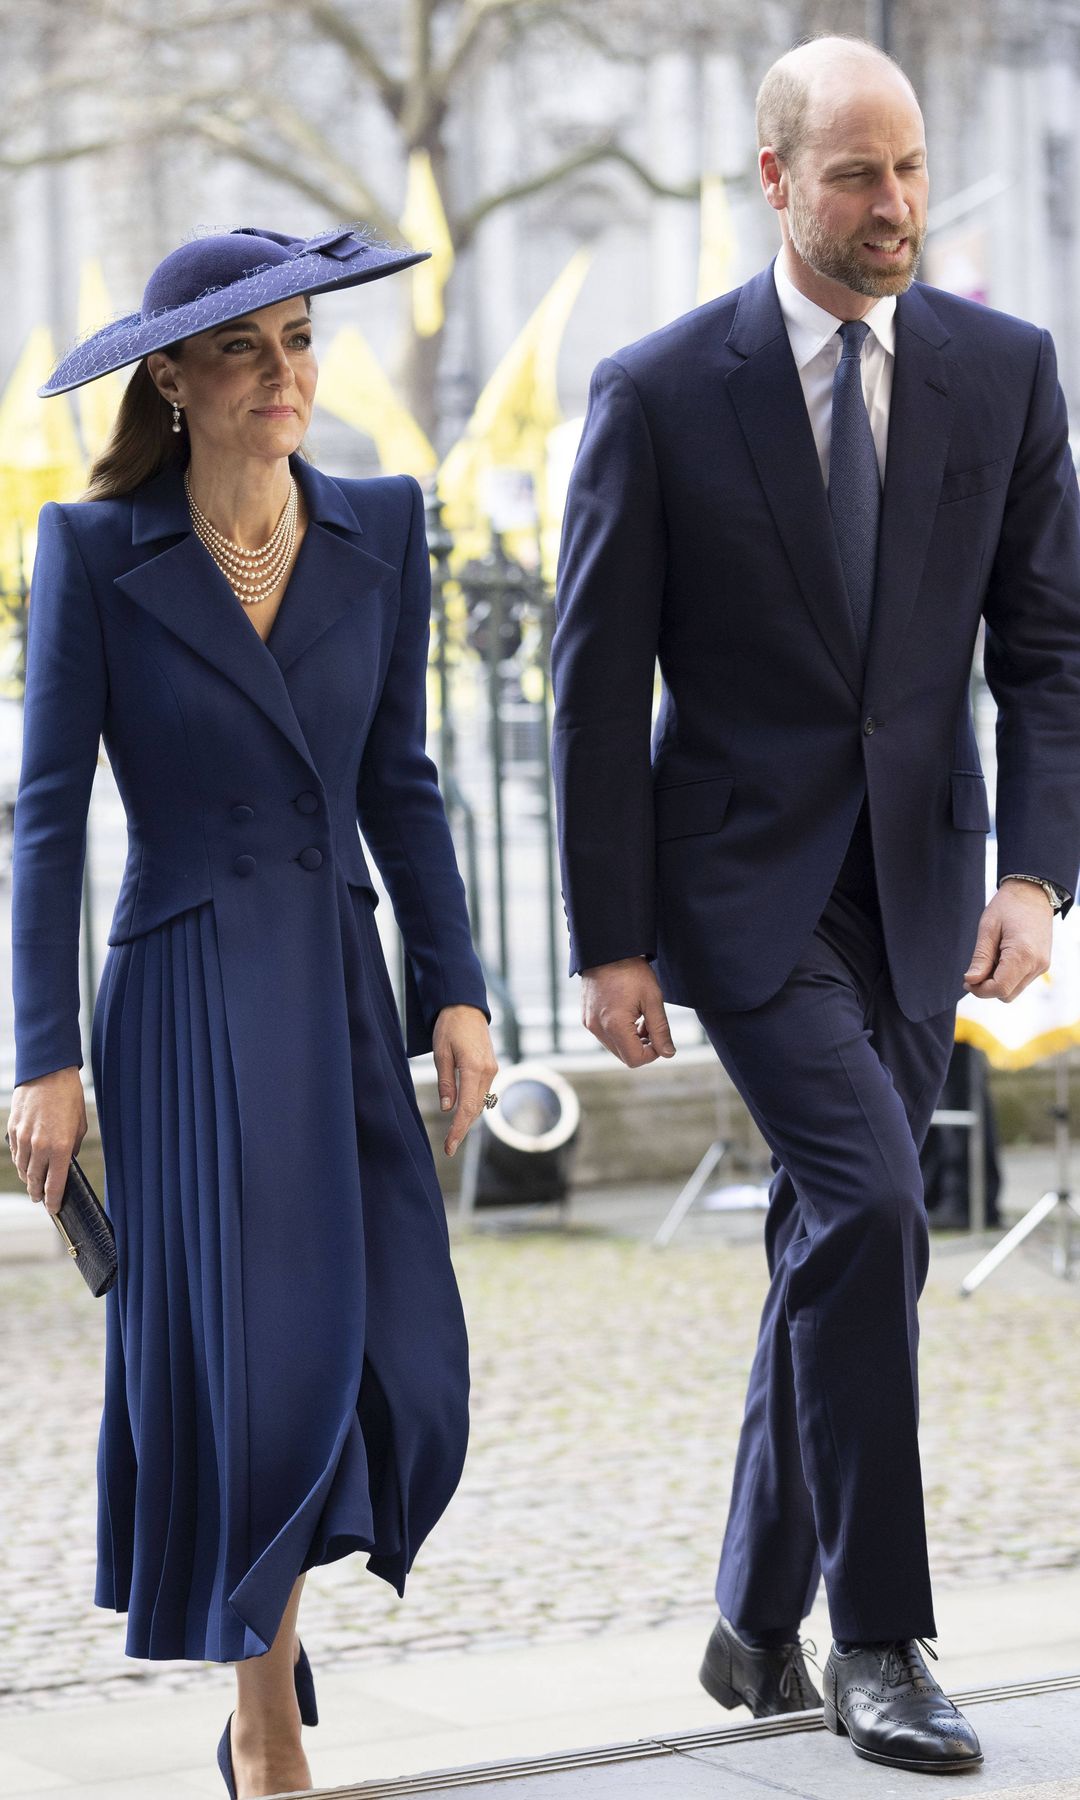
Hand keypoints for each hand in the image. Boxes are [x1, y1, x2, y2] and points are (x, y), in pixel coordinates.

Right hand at [6, 1067, 87, 1214]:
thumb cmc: (68, 1097)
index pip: (55, 1184)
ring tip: (33, 1184)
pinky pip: (15, 1155)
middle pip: (35, 1181)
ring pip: (22, 1170)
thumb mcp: (79, 1125)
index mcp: (61, 1147)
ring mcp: (23, 1139)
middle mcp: (40, 1146)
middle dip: (38, 1193)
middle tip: (41, 1199)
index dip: (53, 1200)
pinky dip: (20, 1163)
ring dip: (28, 1179)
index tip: (54, 1208)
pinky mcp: (13, 1130)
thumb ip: (71, 1148)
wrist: (47, 1072)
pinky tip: (25, 1165)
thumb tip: (66, 1163)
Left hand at [432, 1005, 498, 1156]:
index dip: (458, 1130)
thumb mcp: (441, 1054)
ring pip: (480, 1103)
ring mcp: (492, 1070)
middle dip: (463, 1129)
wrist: (465, 1007)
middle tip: (449, 1147)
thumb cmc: (449, 1027)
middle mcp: (488, 1072)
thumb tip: (448, 1108)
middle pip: (475, 1109)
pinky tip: (462, 1114)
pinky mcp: (491, 1067)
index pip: (466, 1108)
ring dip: (467, 1118)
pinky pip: (482, 1092)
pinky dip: (472, 1105)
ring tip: (453, 1135)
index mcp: (474, 1069)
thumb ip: (445, 1082)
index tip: (450, 1147)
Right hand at [581, 957, 675, 1064]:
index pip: (635, 1060)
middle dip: (642, 1047)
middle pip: (624, 1056)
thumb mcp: (653, 999)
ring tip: (641, 1017)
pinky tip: (628, 1013)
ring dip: (631, 1040)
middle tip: (652, 1026)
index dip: (652, 1053)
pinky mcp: (586, 1017)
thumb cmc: (632, 971)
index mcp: (614, 1025)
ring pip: (615, 1047)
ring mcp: (589, 1023)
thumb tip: (668, 1053)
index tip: (660, 1037)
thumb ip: (661, 1030)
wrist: (607, 950)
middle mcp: (597, 1028)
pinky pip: (605, 1036)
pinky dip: (619, 1032)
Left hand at [964, 882, 1053, 1001]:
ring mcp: (1042, 965)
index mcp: (1023, 954)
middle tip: (976, 968)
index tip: (967, 980)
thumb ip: (981, 957)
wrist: (1033, 892)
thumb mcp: (988, 928)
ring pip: (1014, 990)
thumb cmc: (1008, 906)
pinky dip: (1008, 976)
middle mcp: (1037, 964)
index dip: (979, 990)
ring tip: (992, 957)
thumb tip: (971, 981)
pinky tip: (1002, 957)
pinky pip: (1021, 981)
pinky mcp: (1042, 964)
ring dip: (998, 981)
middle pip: (1007, 994)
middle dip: (987, 987)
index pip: (999, 988)